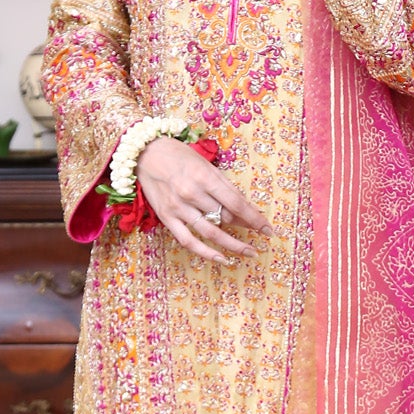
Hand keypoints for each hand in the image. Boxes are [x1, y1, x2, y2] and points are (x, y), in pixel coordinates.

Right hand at [136, 136, 271, 265]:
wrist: (145, 154)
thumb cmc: (179, 155)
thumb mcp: (206, 164)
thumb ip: (224, 186)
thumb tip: (244, 207)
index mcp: (205, 178)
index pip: (236, 203)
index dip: (254, 218)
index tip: (268, 229)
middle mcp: (192, 194)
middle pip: (226, 218)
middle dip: (247, 229)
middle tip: (262, 238)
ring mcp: (179, 208)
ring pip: (211, 233)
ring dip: (233, 245)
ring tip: (249, 253)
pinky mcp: (167, 218)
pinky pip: (188, 241)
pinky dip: (206, 253)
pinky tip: (222, 259)